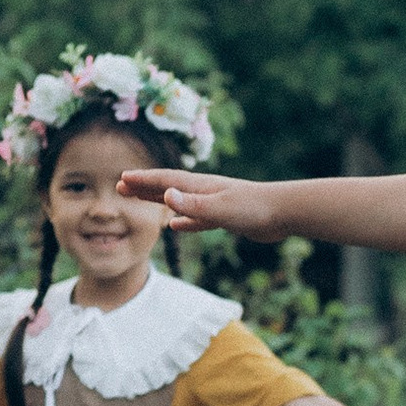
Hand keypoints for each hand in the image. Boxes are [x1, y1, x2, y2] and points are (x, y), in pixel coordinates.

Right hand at [118, 168, 280, 236]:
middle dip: (144, 187)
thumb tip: (165, 196)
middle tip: (121, 187)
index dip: (142, 181)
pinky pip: (197, 218)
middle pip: (167, 188)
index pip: (165, 182)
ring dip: (159, 201)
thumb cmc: (254, 208)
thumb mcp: (220, 208)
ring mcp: (215, 204)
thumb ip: (193, 205)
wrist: (284, 212)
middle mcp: (204, 192)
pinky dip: (183, 221)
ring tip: (141, 200)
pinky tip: (176, 226)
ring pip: (180, 202)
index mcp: (200, 187)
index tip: (122, 179)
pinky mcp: (225, 217)